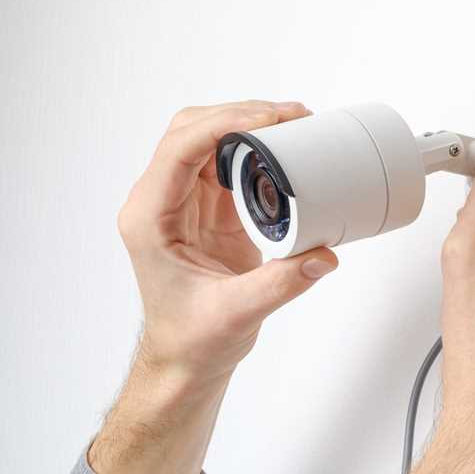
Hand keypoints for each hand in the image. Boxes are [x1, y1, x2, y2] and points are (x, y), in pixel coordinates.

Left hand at [116, 100, 338, 385]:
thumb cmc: (193, 339)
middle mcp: (160, 203)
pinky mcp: (207, 210)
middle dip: (240, 114)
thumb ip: (282, 283)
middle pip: (191, 132)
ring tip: (294, 126)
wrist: (187, 359)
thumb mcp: (237, 313)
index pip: (179, 150)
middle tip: (290, 117)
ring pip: (208, 141)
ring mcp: (183, 204)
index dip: (223, 124)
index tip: (268, 119)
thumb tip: (324, 255)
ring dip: (249, 126)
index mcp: (151, 219)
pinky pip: (226, 164)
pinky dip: (255, 150)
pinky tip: (285, 151)